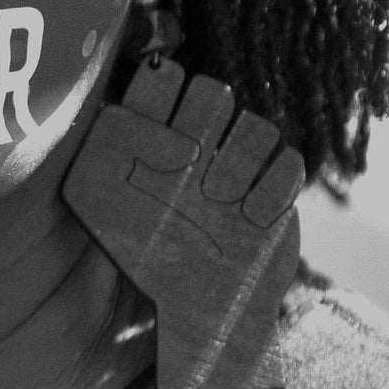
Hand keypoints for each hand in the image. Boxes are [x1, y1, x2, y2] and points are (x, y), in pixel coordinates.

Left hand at [63, 60, 303, 388]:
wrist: (196, 308)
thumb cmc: (144, 257)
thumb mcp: (103, 211)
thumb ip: (98, 160)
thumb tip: (105, 112)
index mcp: (155, 137)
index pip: (161, 80)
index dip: (159, 85)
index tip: (148, 113)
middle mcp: (200, 146)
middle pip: (213, 93)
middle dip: (204, 113)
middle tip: (188, 156)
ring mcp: (241, 170)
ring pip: (256, 125)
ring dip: (239, 156)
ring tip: (216, 197)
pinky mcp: (276, 198)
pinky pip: (290, 162)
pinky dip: (274, 187)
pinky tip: (250, 221)